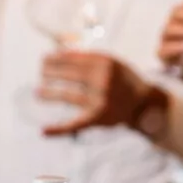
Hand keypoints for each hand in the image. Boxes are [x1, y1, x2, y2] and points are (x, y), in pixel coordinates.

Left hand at [38, 51, 152, 135]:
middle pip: (69, 74)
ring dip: (49, 94)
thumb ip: (92, 58)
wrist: (144, 103)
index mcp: (106, 62)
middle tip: (41, 72)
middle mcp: (102, 79)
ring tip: (38, 92)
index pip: (74, 58)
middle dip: (51, 72)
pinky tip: (44, 130)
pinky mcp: (98, 117)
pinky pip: (75, 124)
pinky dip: (59, 129)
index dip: (56, 58)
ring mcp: (100, 99)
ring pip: (67, 96)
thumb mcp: (114, 63)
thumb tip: (61, 52)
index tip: (46, 58)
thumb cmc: (125, 80)